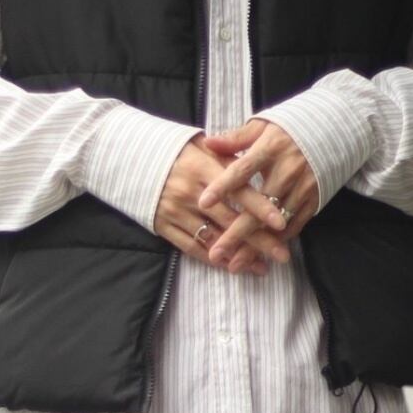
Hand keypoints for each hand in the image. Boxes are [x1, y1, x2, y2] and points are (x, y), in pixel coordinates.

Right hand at [153, 139, 294, 275]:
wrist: (131, 158)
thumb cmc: (175, 150)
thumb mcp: (201, 144)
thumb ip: (228, 155)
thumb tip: (257, 160)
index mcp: (204, 167)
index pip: (238, 190)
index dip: (260, 207)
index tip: (282, 223)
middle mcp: (191, 191)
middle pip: (230, 220)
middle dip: (258, 240)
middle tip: (282, 255)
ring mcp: (176, 210)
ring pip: (212, 238)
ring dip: (238, 255)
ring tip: (261, 267)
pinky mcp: (163, 225)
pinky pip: (192, 247)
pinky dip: (213, 259)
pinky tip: (232, 266)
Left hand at [192, 119, 322, 270]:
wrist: (335, 130)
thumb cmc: (292, 128)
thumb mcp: (264, 125)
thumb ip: (236, 138)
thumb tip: (207, 142)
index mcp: (271, 148)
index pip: (242, 170)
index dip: (223, 186)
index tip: (203, 202)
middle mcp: (288, 171)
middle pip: (258, 208)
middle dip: (236, 233)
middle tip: (216, 253)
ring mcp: (303, 188)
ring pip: (275, 224)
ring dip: (255, 247)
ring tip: (235, 265)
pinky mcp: (314, 201)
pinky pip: (295, 227)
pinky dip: (277, 243)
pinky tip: (259, 257)